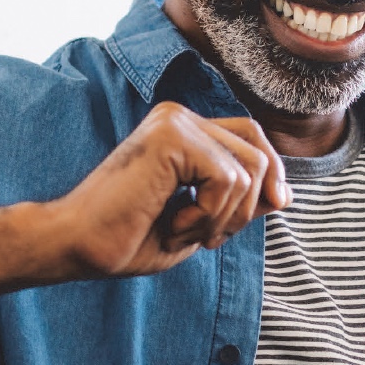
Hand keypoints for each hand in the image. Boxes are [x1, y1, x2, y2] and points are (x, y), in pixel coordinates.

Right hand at [50, 102, 290, 277]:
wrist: (78, 247)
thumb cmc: (130, 238)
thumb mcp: (202, 222)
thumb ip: (241, 201)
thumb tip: (286, 193)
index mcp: (184, 131)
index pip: (252, 136)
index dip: (273, 171)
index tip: (276, 204)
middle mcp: (180, 117)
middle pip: (258, 153)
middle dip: (248, 206)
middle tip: (208, 238)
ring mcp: (175, 122)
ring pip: (248, 170)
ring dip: (224, 217)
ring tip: (182, 231)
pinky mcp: (171, 136)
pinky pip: (227, 179)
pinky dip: (208, 215)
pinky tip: (172, 224)